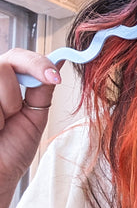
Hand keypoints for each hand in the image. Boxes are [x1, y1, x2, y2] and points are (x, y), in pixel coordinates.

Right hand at [0, 49, 60, 207]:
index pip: (17, 56)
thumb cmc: (10, 151)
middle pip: (3, 65)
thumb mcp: (33, 116)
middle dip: (14, 94)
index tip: (55, 77)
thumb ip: (41, 88)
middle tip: (11, 115)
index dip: (37, 63)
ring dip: (3, 109)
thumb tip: (59, 62)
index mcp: (1, 81)